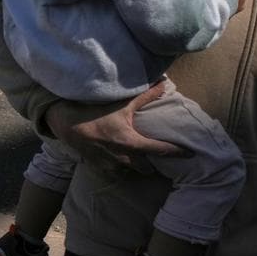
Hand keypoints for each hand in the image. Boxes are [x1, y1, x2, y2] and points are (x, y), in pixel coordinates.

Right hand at [43, 83, 183, 166]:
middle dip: (152, 165)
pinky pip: (113, 172)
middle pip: (146, 169)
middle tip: (156, 158)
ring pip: (129, 172)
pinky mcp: (97, 167)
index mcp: (132, 143)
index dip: (178, 153)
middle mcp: (123, 159)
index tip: (192, 155)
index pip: (161, 150)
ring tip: (135, 159)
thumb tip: (165, 83)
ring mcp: (109, 166)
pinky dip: (117, 167)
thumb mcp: (122, 103)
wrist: (64, 122)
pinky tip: (116, 159)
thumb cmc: (94, 111)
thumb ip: (146, 95)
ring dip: (133, 166)